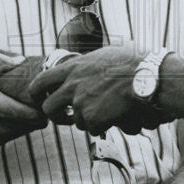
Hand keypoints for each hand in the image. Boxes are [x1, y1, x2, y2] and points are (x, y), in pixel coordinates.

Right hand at [0, 55, 48, 147]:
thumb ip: (1, 61)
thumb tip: (21, 59)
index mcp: (4, 112)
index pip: (39, 119)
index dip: (44, 108)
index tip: (39, 96)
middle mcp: (3, 130)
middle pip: (34, 126)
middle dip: (36, 112)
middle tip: (30, 97)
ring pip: (23, 132)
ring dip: (24, 120)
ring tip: (16, 103)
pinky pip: (10, 136)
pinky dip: (12, 126)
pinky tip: (1, 113)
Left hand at [29, 43, 163, 134]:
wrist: (147, 78)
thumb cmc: (132, 62)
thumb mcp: (104, 55)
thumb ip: (87, 64)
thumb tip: (84, 67)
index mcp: (72, 68)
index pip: (40, 81)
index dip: (36, 93)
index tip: (40, 99)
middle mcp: (72, 86)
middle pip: (48, 108)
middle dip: (56, 116)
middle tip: (65, 117)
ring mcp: (81, 104)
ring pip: (76, 121)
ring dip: (88, 119)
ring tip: (107, 109)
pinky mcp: (93, 119)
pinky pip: (94, 129)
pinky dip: (104, 126)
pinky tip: (115, 115)